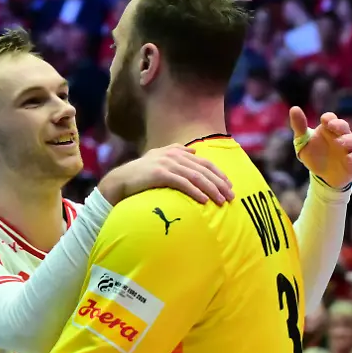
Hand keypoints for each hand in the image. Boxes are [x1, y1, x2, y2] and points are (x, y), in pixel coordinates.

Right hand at [98, 144, 233, 205]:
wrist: (120, 180)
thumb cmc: (141, 174)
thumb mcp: (159, 159)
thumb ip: (176, 152)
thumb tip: (194, 151)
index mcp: (176, 151)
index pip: (203, 161)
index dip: (218, 173)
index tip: (229, 185)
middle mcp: (173, 155)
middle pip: (203, 169)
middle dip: (219, 183)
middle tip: (231, 196)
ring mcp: (166, 163)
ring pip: (196, 176)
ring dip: (211, 189)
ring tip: (221, 201)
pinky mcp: (160, 174)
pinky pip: (183, 183)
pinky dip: (195, 192)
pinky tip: (204, 201)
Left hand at [289, 108, 351, 189]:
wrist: (322, 177)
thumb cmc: (314, 156)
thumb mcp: (303, 143)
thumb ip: (299, 127)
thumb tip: (294, 108)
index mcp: (328, 129)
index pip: (331, 118)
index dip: (329, 118)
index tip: (324, 120)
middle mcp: (340, 136)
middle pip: (343, 126)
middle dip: (339, 125)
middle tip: (332, 125)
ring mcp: (348, 148)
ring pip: (351, 140)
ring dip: (346, 140)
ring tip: (338, 142)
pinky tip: (349, 158)